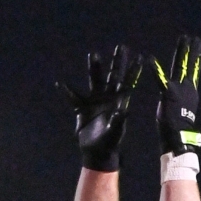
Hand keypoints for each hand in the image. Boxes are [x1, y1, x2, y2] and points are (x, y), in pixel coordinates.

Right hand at [57, 44, 143, 171]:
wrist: (97, 153)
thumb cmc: (109, 144)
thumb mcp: (115, 133)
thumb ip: (118, 122)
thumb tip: (123, 112)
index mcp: (118, 103)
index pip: (127, 83)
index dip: (133, 71)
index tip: (140, 57)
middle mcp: (107, 98)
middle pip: (112, 76)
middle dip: (116, 62)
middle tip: (121, 47)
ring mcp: (95, 101)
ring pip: (94, 80)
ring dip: (93, 68)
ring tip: (93, 54)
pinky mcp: (82, 108)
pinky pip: (73, 97)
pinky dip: (66, 92)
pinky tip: (60, 84)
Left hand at [155, 35, 200, 156]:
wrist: (180, 136)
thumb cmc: (180, 130)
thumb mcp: (184, 113)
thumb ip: (185, 103)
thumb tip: (188, 102)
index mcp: (190, 91)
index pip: (193, 71)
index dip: (195, 59)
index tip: (198, 48)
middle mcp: (187, 87)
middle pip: (189, 65)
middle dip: (192, 50)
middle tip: (195, 38)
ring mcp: (178, 89)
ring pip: (180, 65)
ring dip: (182, 51)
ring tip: (185, 38)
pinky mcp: (168, 93)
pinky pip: (160, 79)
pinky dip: (155, 69)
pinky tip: (150, 59)